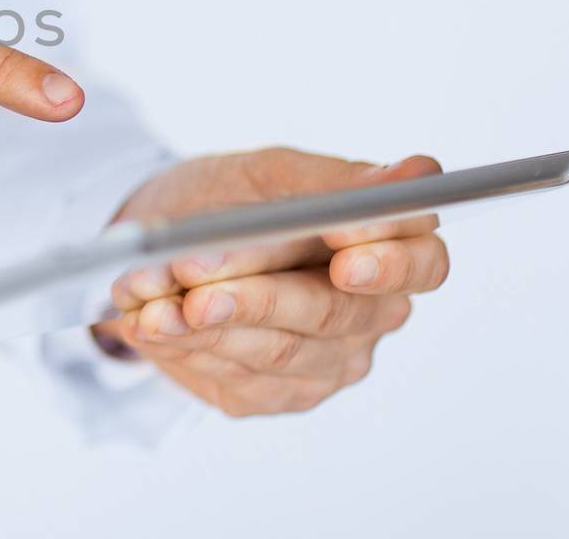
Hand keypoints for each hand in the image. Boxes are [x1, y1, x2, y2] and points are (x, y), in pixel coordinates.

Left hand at [92, 149, 449, 415]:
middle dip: (258, 295)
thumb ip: (334, 182)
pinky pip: (234, 376)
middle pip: (333, 315)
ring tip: (148, 297)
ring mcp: (326, 363)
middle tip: (196, 277)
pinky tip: (145, 320)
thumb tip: (414, 174)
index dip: (389, 262)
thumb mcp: (270, 175)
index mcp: (390, 250)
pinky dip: (183, 345)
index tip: (344, 254)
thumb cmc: (229, 199)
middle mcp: (370, 316)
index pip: (422, 265)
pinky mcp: (274, 394)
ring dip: (203, 323)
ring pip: (275, 350)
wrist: (163, 241)